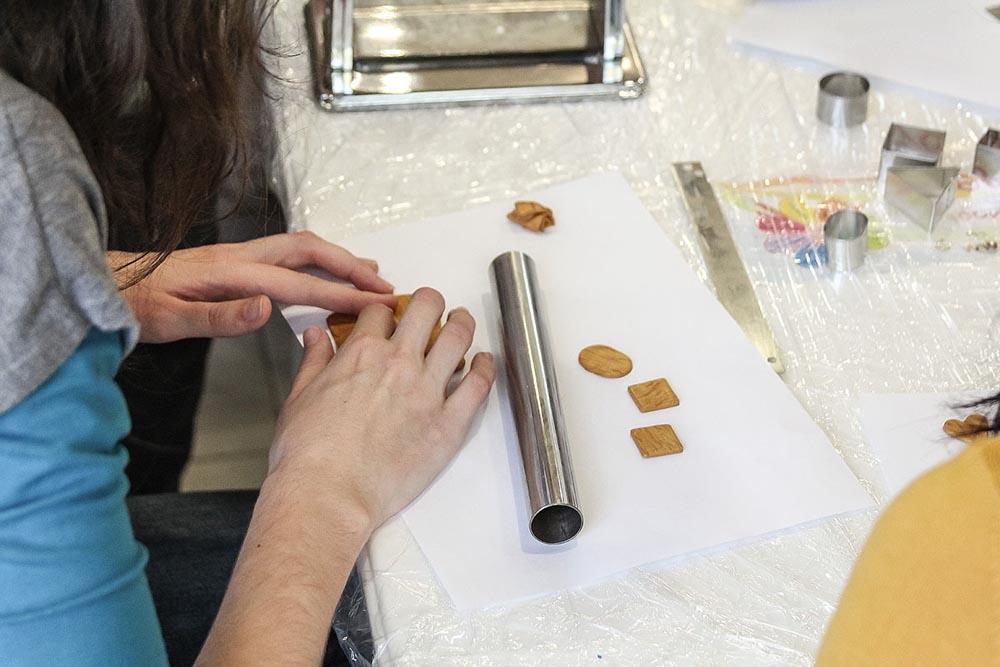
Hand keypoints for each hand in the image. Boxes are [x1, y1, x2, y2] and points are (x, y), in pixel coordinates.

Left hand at [109, 231, 394, 342]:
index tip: (372, 304)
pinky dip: (316, 261)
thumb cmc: (136, 306)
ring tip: (368, 273)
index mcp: (231, 272)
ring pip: (301, 248)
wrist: (107, 285)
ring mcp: (239, 256)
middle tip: (382, 285)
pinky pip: (287, 256)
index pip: (298, 284)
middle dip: (350, 266)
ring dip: (337, 259)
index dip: (339, 294)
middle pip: (309, 250)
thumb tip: (266, 309)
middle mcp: (240, 256)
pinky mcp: (235, 262)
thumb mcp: (171, 320)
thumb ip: (219, 316)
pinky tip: (323, 275)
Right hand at [271, 287, 495, 532]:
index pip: (380, 311)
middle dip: (430, 302)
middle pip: (426, 309)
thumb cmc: (308, 454)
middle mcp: (399, 364)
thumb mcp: (299, 397)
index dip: (384, 311)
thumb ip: (314, 361)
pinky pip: (479, 385)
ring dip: (462, 323)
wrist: (328, 494)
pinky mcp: (449, 423)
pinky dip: (486, 367)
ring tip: (462, 323)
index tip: (388, 318)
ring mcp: (427, 391)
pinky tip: (484, 362)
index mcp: (362, 353)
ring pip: (458, 337)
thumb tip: (316, 336)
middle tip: (432, 308)